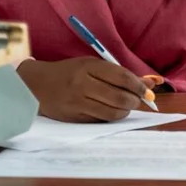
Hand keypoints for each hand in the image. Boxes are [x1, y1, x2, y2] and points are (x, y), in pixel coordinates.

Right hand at [16, 57, 162, 122]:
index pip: (121, 77)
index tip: (147, 90)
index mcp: (88, 67)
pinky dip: (112, 117)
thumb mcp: (91, 65)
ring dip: (125, 111)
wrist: (36, 85)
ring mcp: (77, 103)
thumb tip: (149, 83)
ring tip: (126, 106)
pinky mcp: (74, 118)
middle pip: (119, 97)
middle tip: (138, 100)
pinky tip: (112, 111)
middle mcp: (82, 85)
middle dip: (134, 100)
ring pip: (112, 112)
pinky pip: (101, 120)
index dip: (138, 85)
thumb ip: (118, 73)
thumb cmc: (68, 72)